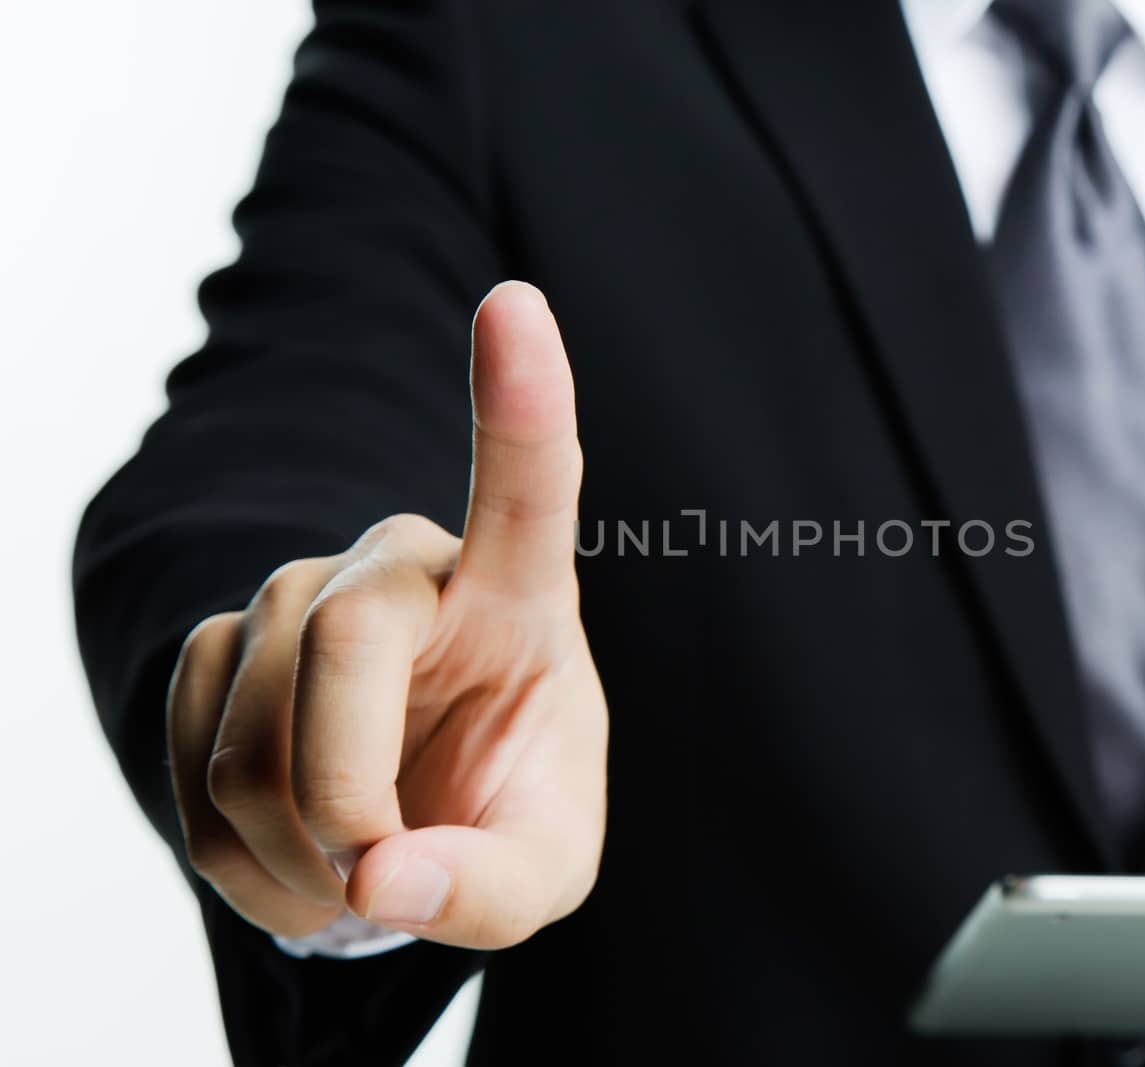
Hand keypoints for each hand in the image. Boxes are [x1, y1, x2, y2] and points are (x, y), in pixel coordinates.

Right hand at [167, 281, 605, 949]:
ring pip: (250, 746)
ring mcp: (295, 596)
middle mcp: (400, 566)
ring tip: (358, 867)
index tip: (516, 303)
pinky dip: (248, 868)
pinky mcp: (217, 650)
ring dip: (302, 859)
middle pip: (340, 648)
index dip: (522, 401)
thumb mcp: (544, 864)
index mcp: (517, 591)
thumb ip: (494, 886)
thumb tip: (383, 877)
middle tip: (383, 873)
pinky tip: (301, 857)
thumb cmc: (501, 807)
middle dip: (349, 802)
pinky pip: (193, 785)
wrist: (411, 817)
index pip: (527, 485)